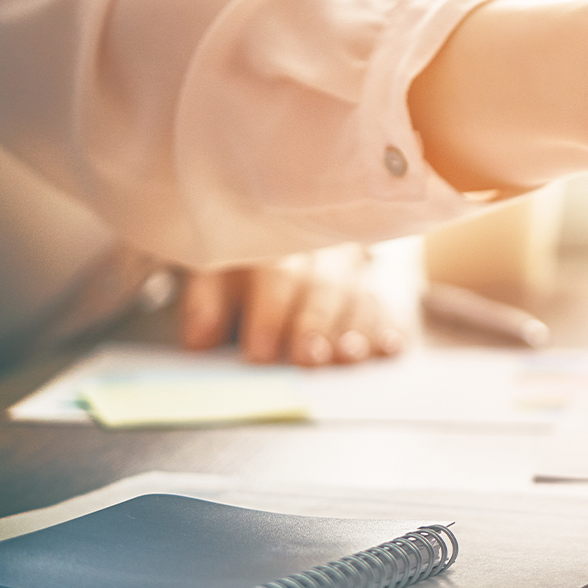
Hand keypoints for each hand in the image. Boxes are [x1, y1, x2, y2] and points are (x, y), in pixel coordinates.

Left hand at [178, 243, 406, 364]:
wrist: (281, 229)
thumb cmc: (242, 262)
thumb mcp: (214, 270)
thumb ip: (204, 302)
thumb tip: (198, 339)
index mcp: (273, 241)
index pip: (275, 274)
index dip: (270, 314)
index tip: (261, 351)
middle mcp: (319, 252)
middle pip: (323, 287)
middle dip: (315, 325)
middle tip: (308, 357)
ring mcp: (351, 270)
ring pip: (359, 296)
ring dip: (355, 329)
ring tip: (349, 356)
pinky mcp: (372, 289)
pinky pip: (386, 307)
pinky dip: (389, 329)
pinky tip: (389, 348)